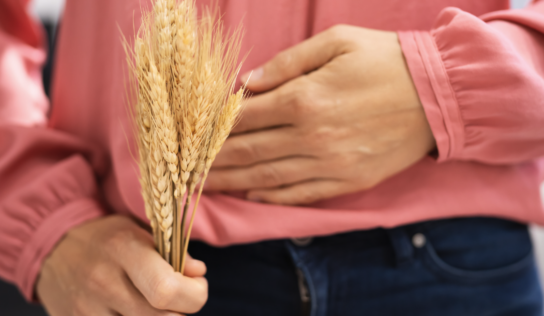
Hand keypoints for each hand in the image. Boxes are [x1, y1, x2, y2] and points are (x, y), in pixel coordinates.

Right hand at [36, 215, 207, 315]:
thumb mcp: (140, 231)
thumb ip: (173, 252)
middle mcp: (104, 282)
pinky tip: (138, 311)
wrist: (53, 248)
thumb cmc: (106, 238)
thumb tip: (199, 273)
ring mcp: (88, 310)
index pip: (167, 289)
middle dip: (184, 310)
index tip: (197, 285)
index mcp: (124, 250)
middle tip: (181, 298)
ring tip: (158, 304)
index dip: (194, 294)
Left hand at [204, 25, 434, 204]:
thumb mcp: (336, 42)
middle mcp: (312, 136)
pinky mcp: (347, 181)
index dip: (213, 127)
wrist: (440, 94)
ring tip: (202, 187)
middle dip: (211, 160)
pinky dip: (271, 197)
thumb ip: (287, 63)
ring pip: (267, 178)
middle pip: (248, 151)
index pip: (245, 117)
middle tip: (182, 167)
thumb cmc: (387, 60)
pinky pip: (301, 195)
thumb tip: (248, 83)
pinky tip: (250, 196)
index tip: (190, 133)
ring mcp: (329, 164)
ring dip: (232, 183)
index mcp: (305, 98)